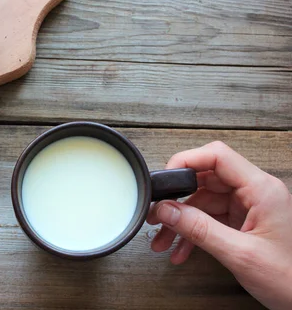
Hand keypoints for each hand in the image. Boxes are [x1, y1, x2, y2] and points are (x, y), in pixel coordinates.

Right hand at [147, 141, 291, 309]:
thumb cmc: (291, 279)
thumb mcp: (240, 254)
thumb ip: (199, 229)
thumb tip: (166, 210)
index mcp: (262, 190)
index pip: (217, 157)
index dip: (187, 161)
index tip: (164, 178)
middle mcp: (255, 193)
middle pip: (205, 180)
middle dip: (177, 200)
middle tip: (157, 215)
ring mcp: (249, 207)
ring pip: (203, 202)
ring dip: (180, 222)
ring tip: (163, 240)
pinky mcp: (244, 222)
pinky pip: (210, 219)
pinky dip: (192, 233)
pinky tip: (180, 249)